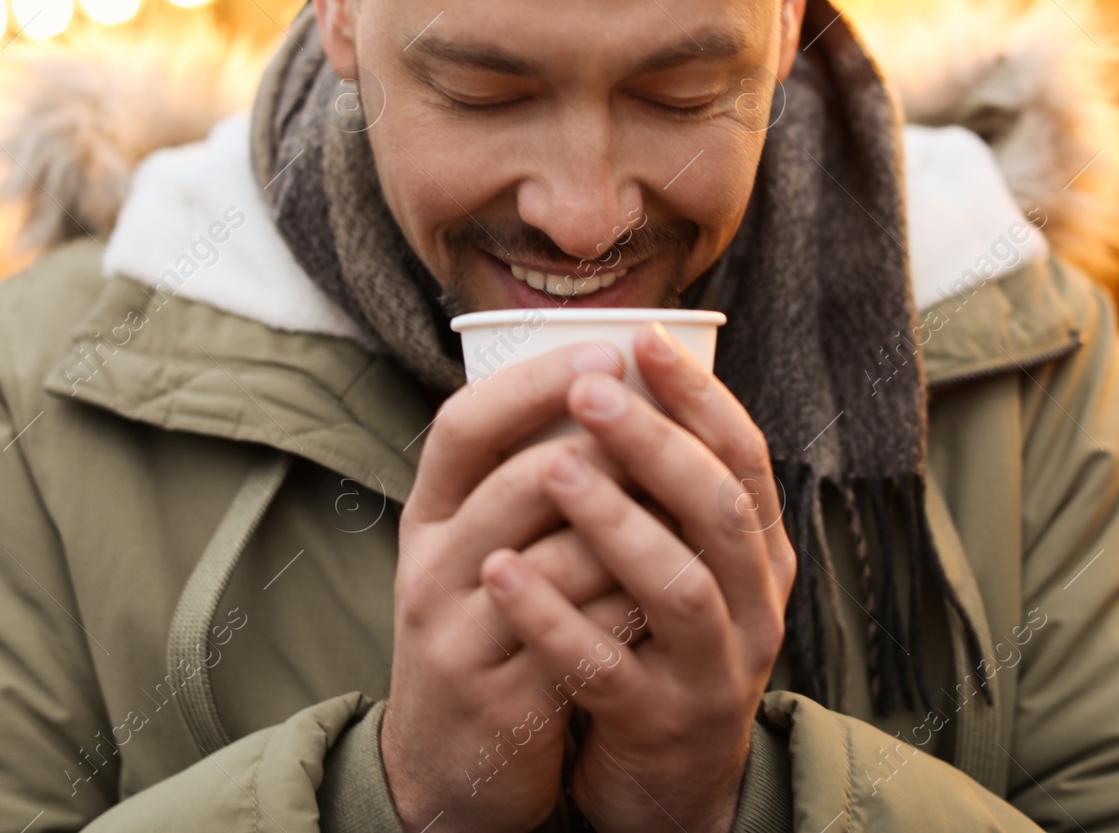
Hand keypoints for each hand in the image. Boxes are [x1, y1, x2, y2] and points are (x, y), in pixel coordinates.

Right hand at [383, 342, 638, 832]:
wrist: (444, 767)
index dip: (534, 382)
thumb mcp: (474, 551)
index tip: (607, 351)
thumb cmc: (482, 632)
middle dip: (608, 445)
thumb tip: (612, 386)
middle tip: (671, 421)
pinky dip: (636, 604)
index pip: (463, 426)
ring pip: (560, 558)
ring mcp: (460, 636)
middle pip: (518, 481)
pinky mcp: (502, 698)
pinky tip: (676, 583)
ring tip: (690, 495)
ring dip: (637, 524)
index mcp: (427, 517)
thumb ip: (520, 482)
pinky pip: (584, 637)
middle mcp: (432, 568)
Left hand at [480, 323, 795, 832]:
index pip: (744, 458)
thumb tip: (609, 367)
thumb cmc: (660, 640)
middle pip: (718, 511)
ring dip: (613, 523)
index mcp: (759, 554)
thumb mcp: (686, 562)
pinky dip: (555, 617)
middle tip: (591, 392)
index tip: (646, 338)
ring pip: (677, 587)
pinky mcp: (661, 722)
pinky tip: (501, 572)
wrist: (671, 781)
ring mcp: (713, 670)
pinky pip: (607, 666)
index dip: (700, 397)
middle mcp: (754, 606)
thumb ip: (664, 490)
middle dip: (655, 445)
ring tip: (548, 472)